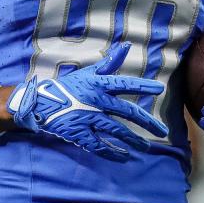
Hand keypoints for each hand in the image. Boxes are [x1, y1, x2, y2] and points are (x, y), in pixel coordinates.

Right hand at [8, 42, 167, 160]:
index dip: (142, 85)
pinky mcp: (79, 133)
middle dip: (146, 121)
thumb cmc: (69, 86)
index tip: (160, 89)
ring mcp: (87, 118)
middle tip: (162, 131)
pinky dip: (112, 153)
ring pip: (116, 131)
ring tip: (145, 147)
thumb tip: (127, 45)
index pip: (125, 84)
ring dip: (133, 140)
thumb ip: (110, 62)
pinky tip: (124, 157)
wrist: (40, 103)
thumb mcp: (89, 72)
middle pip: (126, 111)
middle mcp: (95, 100)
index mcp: (98, 84)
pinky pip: (99, 146)